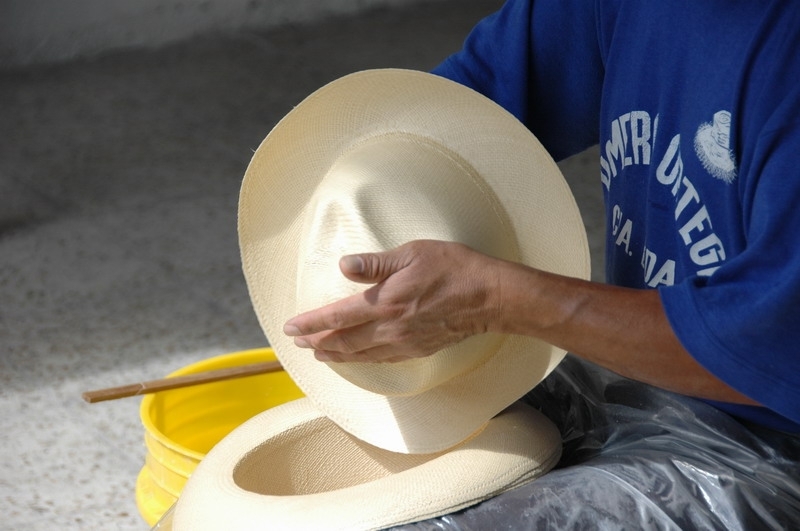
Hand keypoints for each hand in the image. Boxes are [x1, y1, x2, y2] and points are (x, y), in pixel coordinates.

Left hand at [283, 240, 500, 362]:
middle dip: (316, 343)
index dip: (311, 324)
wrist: (489, 297)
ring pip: (359, 355)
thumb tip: (344, 265)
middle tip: (297, 343)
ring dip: (335, 355)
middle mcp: (389, 328)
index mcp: (385, 302)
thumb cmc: (453, 268)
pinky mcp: (417, 350)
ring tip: (318, 354)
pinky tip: (355, 358)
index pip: (337, 317)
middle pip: (343, 341)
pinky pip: (380, 360)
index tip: (290, 328)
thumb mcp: (413, 253)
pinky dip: (360, 360)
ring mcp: (403, 343)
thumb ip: (376, 263)